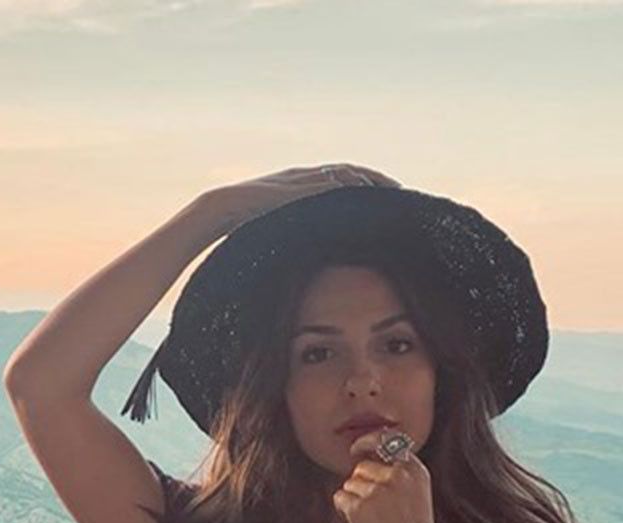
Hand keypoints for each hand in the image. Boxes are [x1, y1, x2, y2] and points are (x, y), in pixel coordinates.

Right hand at [204, 163, 401, 235]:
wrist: (220, 209)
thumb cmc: (240, 224)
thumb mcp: (272, 227)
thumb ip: (289, 231)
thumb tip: (299, 251)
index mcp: (300, 184)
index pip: (340, 179)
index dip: (365, 185)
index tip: (386, 197)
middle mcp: (305, 176)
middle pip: (350, 171)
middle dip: (378, 179)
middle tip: (402, 190)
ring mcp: (302, 178)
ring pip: (347, 173)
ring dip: (373, 180)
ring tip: (395, 190)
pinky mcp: (299, 185)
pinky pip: (334, 182)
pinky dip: (354, 185)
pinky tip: (371, 192)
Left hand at [332, 430, 440, 522]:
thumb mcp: (417, 498)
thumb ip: (400, 479)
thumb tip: (367, 465)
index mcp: (416, 471)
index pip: (389, 442)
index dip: (368, 442)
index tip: (356, 448)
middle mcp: (398, 475)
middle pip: (362, 467)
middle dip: (360, 485)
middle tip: (372, 509)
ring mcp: (378, 490)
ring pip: (349, 483)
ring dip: (353, 500)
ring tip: (371, 521)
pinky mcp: (360, 506)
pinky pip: (340, 498)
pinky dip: (343, 511)